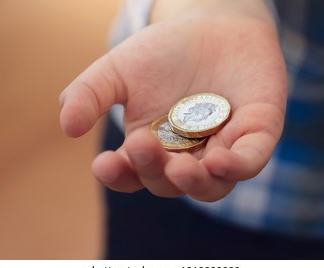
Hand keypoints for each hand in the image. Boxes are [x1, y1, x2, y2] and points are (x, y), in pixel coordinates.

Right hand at [59, 16, 286, 201]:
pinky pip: (249, 161)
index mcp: (151, 148)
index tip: (104, 164)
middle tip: (140, 143)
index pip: (131, 174)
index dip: (117, 175)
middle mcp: (185, 156)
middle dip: (153, 168)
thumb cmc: (162, 53)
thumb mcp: (118, 70)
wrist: (211, 25)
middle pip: (168, 182)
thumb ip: (90, 94)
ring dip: (194, 182)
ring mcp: (221, 149)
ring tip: (180, 169)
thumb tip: (67, 125)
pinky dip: (236, 167)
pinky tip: (220, 160)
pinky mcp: (255, 134)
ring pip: (210, 185)